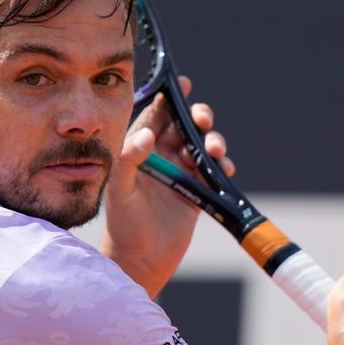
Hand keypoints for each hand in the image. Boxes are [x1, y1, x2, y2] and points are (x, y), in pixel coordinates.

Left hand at [100, 77, 234, 296]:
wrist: (140, 259)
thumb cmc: (123, 223)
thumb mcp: (120, 189)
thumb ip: (130, 160)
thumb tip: (147, 135)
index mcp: (141, 150)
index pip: (156, 115)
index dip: (170, 98)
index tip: (182, 84)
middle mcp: (162, 157)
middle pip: (185, 126)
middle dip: (198, 117)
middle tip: (202, 119)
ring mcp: (182, 174)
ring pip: (203, 146)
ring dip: (213, 141)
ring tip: (214, 149)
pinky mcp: (198, 192)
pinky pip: (216, 172)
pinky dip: (223, 166)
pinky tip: (223, 169)